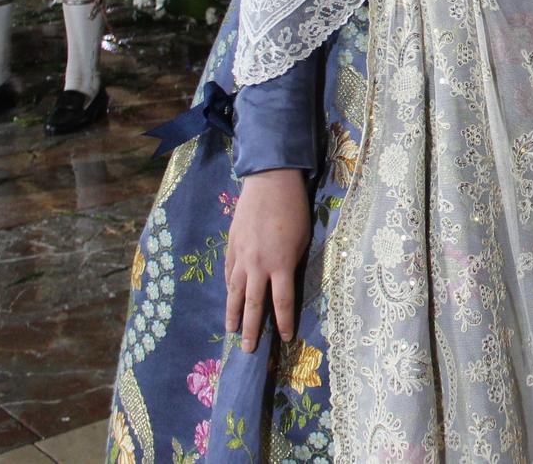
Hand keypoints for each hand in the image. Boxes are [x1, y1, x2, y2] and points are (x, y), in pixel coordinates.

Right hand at [224, 169, 310, 353]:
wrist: (270, 183)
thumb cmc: (294, 210)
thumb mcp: (303, 240)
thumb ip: (293, 264)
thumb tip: (285, 282)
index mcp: (281, 265)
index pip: (282, 303)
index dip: (284, 322)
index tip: (284, 338)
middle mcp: (258, 266)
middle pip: (254, 305)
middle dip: (252, 329)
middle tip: (249, 349)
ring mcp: (242, 257)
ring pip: (235, 293)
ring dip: (233, 314)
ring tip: (231, 330)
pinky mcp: (231, 247)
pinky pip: (229, 274)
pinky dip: (229, 289)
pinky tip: (229, 299)